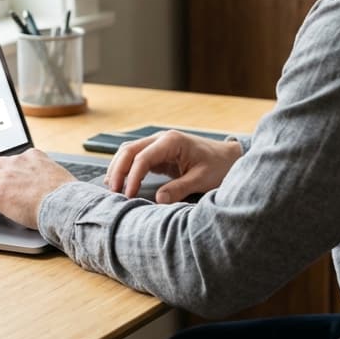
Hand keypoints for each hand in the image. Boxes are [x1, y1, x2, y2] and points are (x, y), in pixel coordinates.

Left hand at [0, 149, 74, 228]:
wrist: (66, 204)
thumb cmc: (68, 196)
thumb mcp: (58, 176)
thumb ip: (47, 176)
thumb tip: (47, 188)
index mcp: (33, 156)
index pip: (12, 158)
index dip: (5, 168)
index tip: (3, 175)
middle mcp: (17, 162)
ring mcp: (6, 177)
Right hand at [105, 130, 242, 203]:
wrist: (228, 158)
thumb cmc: (218, 166)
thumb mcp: (202, 179)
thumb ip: (180, 188)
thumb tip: (158, 200)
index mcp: (171, 141)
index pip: (142, 157)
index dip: (132, 177)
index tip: (128, 195)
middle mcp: (161, 139)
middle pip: (129, 150)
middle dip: (118, 170)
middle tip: (113, 193)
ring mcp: (158, 145)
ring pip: (128, 152)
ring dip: (118, 168)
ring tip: (112, 189)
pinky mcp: (158, 154)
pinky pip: (136, 158)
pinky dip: (126, 169)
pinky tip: (120, 183)